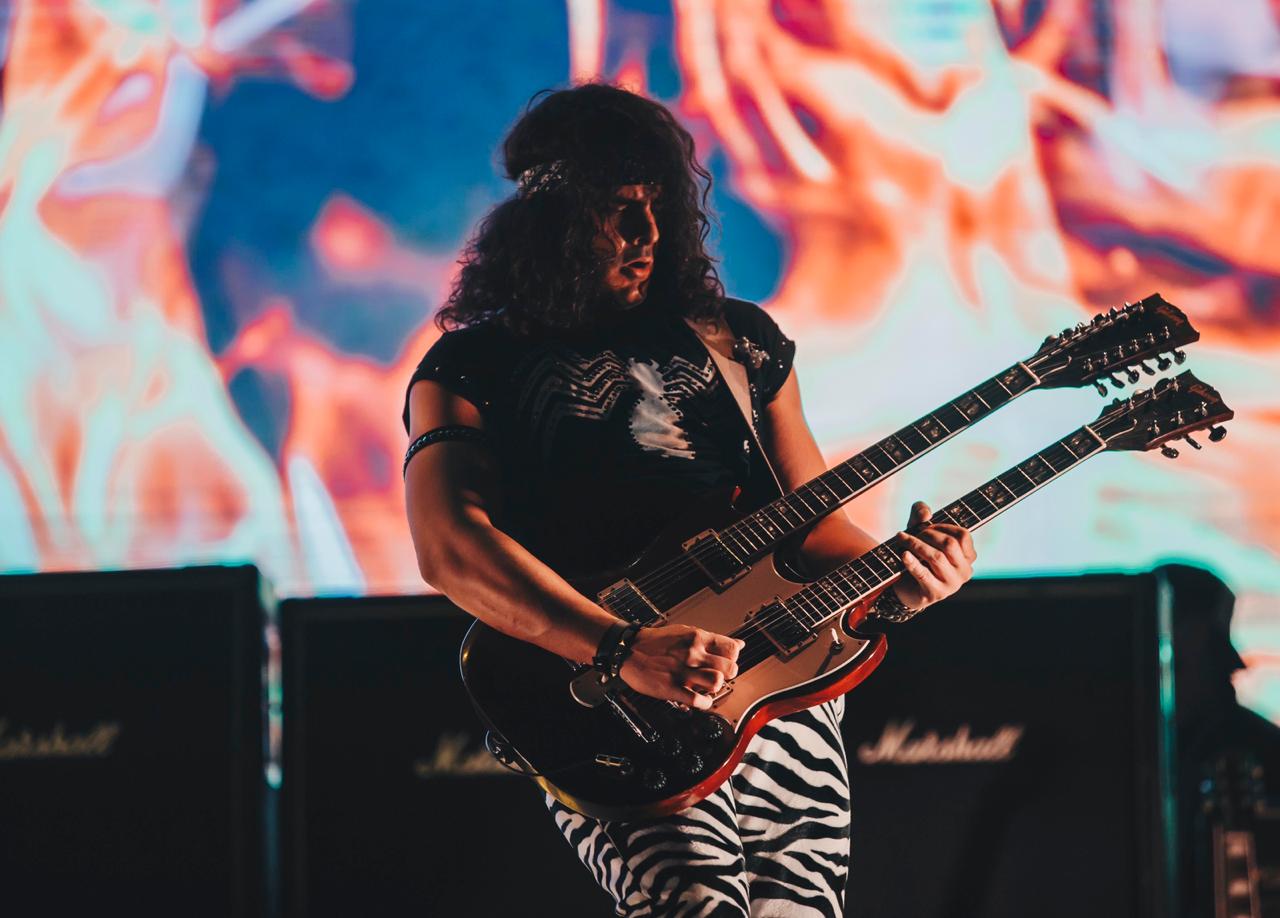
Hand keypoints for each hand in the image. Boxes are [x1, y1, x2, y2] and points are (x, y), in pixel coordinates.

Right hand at [618, 624, 743, 710]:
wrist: (628, 649)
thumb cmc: (656, 641)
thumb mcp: (686, 632)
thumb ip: (711, 640)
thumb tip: (738, 644)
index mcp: (697, 638)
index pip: (732, 648)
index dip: (734, 658)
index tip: (728, 661)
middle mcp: (692, 653)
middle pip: (729, 667)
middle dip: (729, 674)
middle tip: (721, 675)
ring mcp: (682, 671)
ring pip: (716, 682)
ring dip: (716, 687)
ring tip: (709, 687)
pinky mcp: (671, 687)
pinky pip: (697, 700)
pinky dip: (704, 703)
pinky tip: (701, 700)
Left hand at [893, 501, 976, 611]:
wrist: (905, 587)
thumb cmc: (917, 555)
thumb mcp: (918, 531)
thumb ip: (921, 514)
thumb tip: (926, 513)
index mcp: (968, 557)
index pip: (963, 535)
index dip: (943, 526)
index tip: (927, 526)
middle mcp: (964, 571)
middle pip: (950, 544)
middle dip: (928, 534)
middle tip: (912, 534)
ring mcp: (952, 584)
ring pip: (936, 557)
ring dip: (916, 545)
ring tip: (901, 540)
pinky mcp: (935, 593)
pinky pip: (923, 574)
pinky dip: (912, 562)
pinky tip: (904, 555)